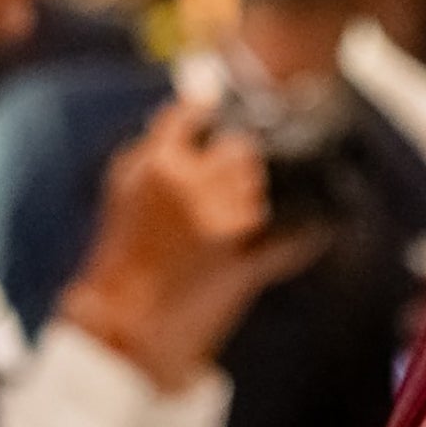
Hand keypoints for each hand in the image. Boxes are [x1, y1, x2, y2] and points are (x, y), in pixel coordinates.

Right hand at [57, 102, 326, 391]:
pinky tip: (303, 232)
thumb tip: (197, 105)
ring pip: (262, 189)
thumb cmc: (122, 253)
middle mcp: (194, 186)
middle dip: (237, 163)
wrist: (126, 321)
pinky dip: (302, 236)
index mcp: (158, 164)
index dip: (208, 113)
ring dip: (254, 200)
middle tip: (224, 183)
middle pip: (241, 149)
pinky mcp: (246, 262)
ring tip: (231, 220)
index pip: (196, 113)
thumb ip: (156, 143)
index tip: (216, 114)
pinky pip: (293, 237)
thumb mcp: (124, 188)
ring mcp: (222, 223)